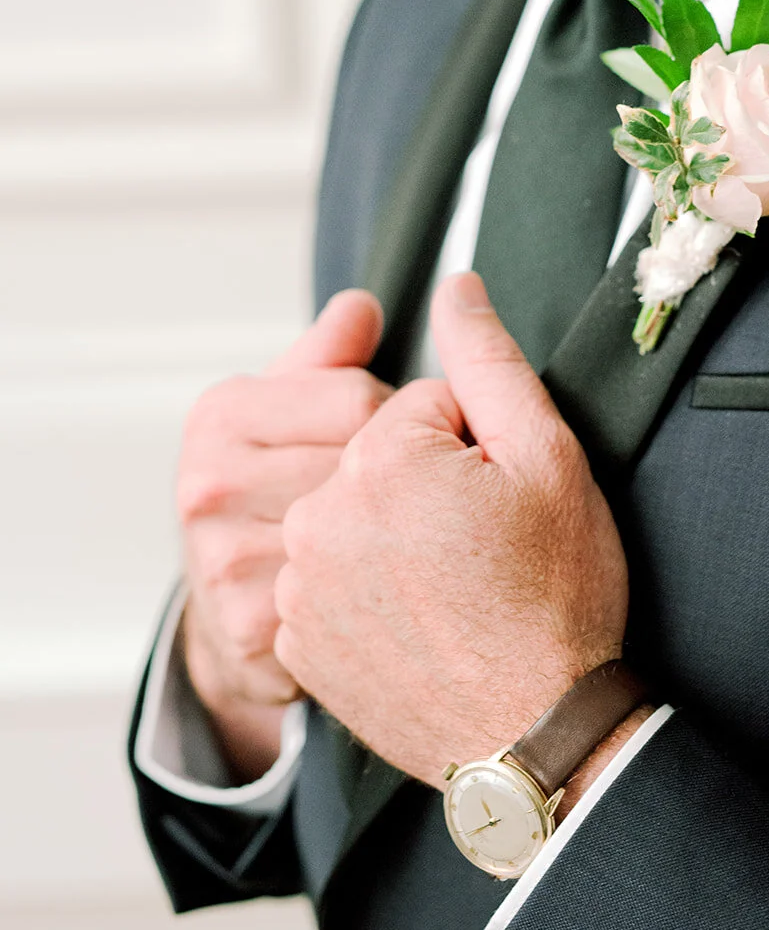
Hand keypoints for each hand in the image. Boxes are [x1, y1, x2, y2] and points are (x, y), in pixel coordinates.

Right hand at [178, 289, 391, 779]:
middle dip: (397, 477)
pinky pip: (356, 591)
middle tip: (387, 497)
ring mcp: (225, 554)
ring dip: (394, 534)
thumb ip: (331, 355)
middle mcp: (210, 483)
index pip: (359, 397)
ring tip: (381, 538)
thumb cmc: (276, 494)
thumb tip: (360, 306)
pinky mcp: (254, 623)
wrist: (233, 615)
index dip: (392, 420)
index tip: (381, 441)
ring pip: (365, 527)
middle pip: (365, 463)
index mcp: (222, 414)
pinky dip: (380, 590)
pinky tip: (372, 588)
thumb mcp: (291, 410)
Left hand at [273, 272, 629, 791]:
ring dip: (395, 540)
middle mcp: (318, 516)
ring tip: (455, 592)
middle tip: (485, 550)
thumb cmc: (557, 598)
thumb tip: (456, 287)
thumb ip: (489, 359)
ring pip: (353, 519)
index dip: (478, 450)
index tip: (505, 504)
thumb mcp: (548, 458)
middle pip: (380, 462)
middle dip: (430, 489)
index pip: (425, 408)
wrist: (537, 734)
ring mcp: (299, 585)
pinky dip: (368, 594)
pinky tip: (420, 625)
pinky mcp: (296, 641)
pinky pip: (330, 582)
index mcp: (378, 459)